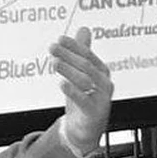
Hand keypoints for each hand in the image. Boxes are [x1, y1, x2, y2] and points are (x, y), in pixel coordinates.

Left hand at [48, 26, 112, 155]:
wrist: (86, 130)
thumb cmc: (84, 99)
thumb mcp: (82, 74)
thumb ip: (83, 52)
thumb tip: (84, 28)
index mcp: (102, 72)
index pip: (88, 55)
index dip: (74, 46)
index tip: (59, 39)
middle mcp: (104, 83)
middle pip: (86, 65)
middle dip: (68, 55)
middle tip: (52, 47)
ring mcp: (101, 99)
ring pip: (85, 81)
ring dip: (69, 70)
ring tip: (54, 62)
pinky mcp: (94, 113)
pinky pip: (83, 100)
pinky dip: (73, 91)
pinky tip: (62, 83)